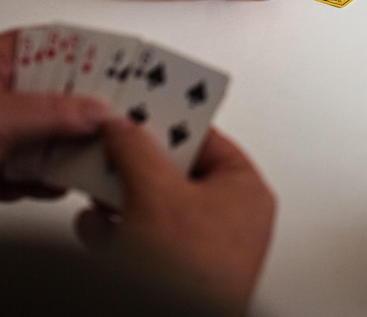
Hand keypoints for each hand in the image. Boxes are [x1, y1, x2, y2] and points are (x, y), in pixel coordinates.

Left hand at [0, 31, 109, 200]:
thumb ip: (48, 112)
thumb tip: (99, 111)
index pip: (55, 44)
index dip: (92, 53)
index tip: (125, 67)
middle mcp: (1, 95)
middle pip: (58, 92)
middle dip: (87, 111)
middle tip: (119, 117)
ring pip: (47, 134)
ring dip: (69, 151)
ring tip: (97, 159)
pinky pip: (29, 168)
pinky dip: (43, 179)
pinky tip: (54, 186)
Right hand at [75, 119, 275, 314]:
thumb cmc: (193, 275)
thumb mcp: (156, 195)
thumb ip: (137, 152)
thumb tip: (125, 127)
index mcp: (247, 190)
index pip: (207, 140)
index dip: (169, 124)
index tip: (141, 113)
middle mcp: (235, 218)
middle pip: (179, 173)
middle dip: (138, 165)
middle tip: (114, 148)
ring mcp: (209, 250)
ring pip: (159, 208)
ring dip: (124, 196)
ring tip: (99, 184)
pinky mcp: (182, 275)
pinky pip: (149, 241)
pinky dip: (121, 231)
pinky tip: (97, 226)